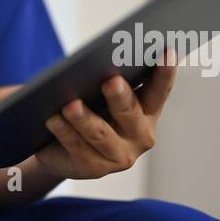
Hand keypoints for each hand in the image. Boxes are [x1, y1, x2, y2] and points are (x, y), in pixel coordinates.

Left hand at [36, 62, 176, 179]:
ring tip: (71, 104)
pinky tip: (54, 119)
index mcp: (148, 110)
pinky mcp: (95, 168)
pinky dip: (65, 132)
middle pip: (129, 112)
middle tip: (111, 80)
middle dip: (120, 96)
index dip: (165, 73)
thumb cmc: (89, 109)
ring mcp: (119, 155)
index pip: (159, 89)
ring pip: (100, 133)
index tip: (166, 52)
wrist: (63, 149)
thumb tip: (95, 59)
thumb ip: (108, 77)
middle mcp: (141, 135)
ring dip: (85, 118)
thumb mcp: (100, 92)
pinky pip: (77, 147)